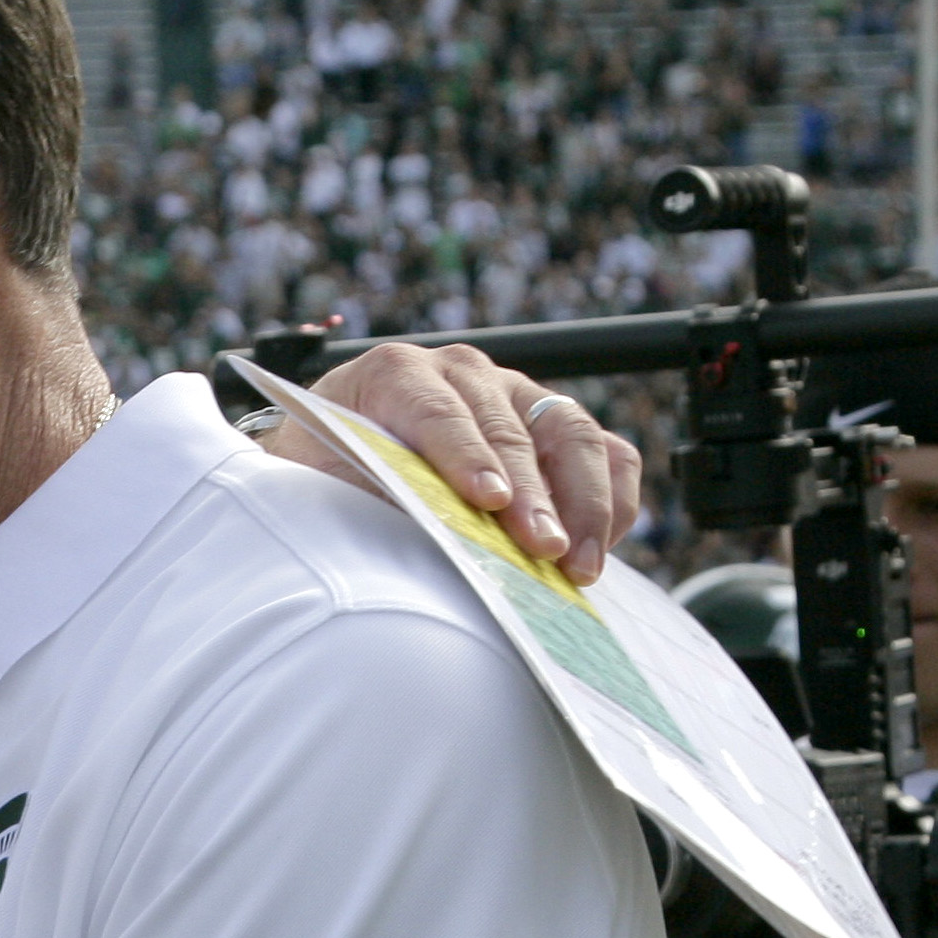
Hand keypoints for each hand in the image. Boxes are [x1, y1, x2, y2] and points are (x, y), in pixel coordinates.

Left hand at [286, 343, 640, 584]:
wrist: (335, 460)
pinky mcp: (552, 424)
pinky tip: (599, 548)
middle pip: (510, 429)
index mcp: (395, 374)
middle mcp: (462, 373)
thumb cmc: (329, 475)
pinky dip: (611, 498)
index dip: (466, 456)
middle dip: (532, 495)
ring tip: (579, 565)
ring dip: (583, 501)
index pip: (438, 412)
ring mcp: (515, 393)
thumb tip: (416, 539)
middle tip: (543, 549)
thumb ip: (365, 496)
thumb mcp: (325, 482)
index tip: (488, 501)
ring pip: (572, 433)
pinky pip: (606, 451)